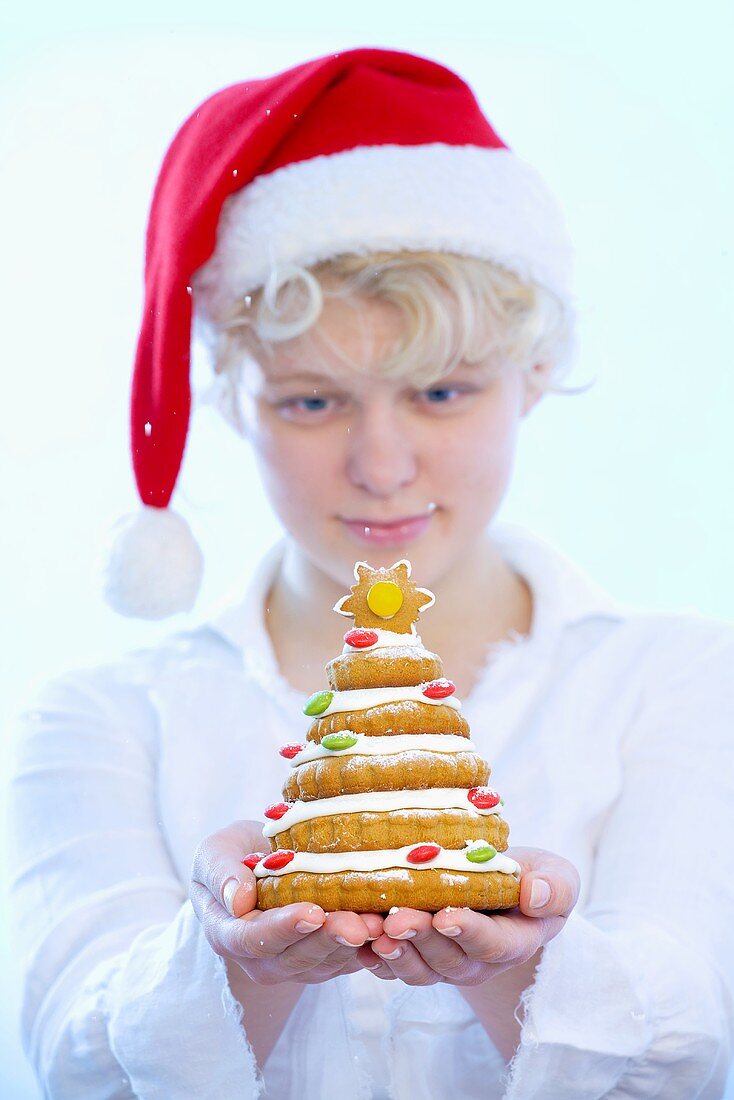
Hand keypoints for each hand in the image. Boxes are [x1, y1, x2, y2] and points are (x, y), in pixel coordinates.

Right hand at [189, 820, 383, 984]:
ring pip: (326, 963)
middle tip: (359, 925)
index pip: (254, 939)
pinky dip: (368, 947)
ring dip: (354, 945)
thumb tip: (238, 900)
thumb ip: (220, 874)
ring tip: (380, 923)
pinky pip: (345, 960)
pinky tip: (388, 926)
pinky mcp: (323, 960)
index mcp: (228, 935)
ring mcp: (293, 964)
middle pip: (296, 958)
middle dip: (329, 940)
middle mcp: (260, 960)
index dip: (284, 928)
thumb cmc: (231, 856)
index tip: (312, 912)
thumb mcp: (214, 854)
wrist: (255, 867)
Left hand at [356, 847, 579, 985]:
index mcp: (513, 942)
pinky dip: (373, 958)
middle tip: (397, 919)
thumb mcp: (557, 876)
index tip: (446, 915)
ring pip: (417, 968)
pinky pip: (393, 966)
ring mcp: (444, 962)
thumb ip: (556, 887)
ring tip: (374, 932)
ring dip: (394, 953)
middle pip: (447, 959)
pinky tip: (356, 941)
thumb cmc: (532, 879)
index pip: (491, 943)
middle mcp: (476, 960)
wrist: (504, 888)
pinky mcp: (417, 956)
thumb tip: (535, 896)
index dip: (468, 932)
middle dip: (421, 939)